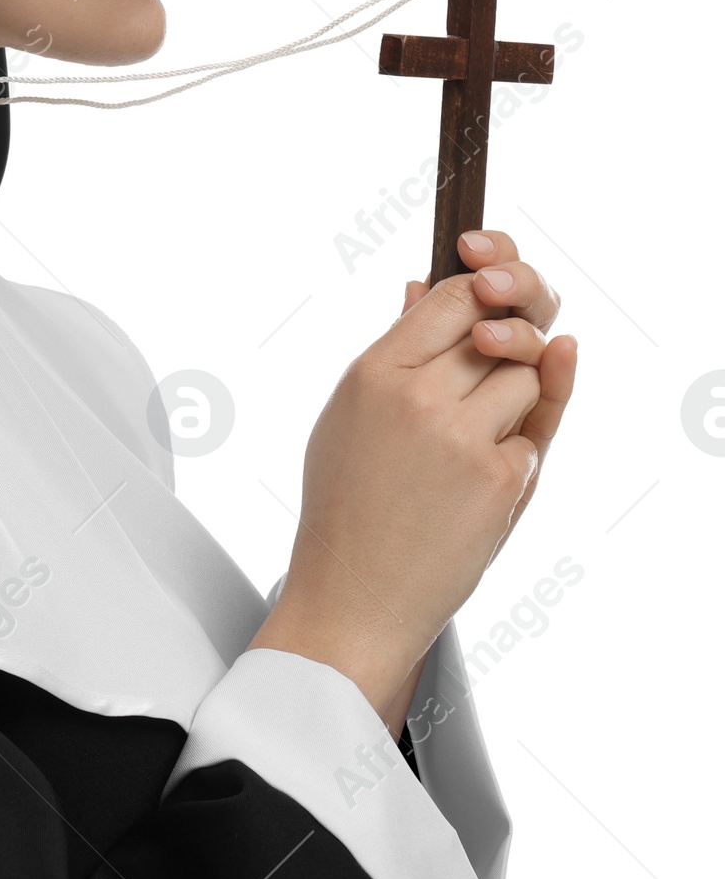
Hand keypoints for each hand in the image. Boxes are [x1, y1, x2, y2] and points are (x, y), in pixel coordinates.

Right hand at [249, 229, 577, 723]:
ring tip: (470, 438)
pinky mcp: (498, 477)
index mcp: (371, 372)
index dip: (478, 297)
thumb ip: (395, 350)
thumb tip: (421, 285)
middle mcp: (416, 394)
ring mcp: (461, 435)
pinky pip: (531, 436)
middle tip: (488, 372)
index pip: (451, 296)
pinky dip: (512, 455)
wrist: (354, 594)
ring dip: (513, 401)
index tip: (483, 312)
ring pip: (527, 376)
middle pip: (497, 328)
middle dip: (503, 345)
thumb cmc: (346, 506)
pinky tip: (471, 485)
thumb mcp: (347, 416)